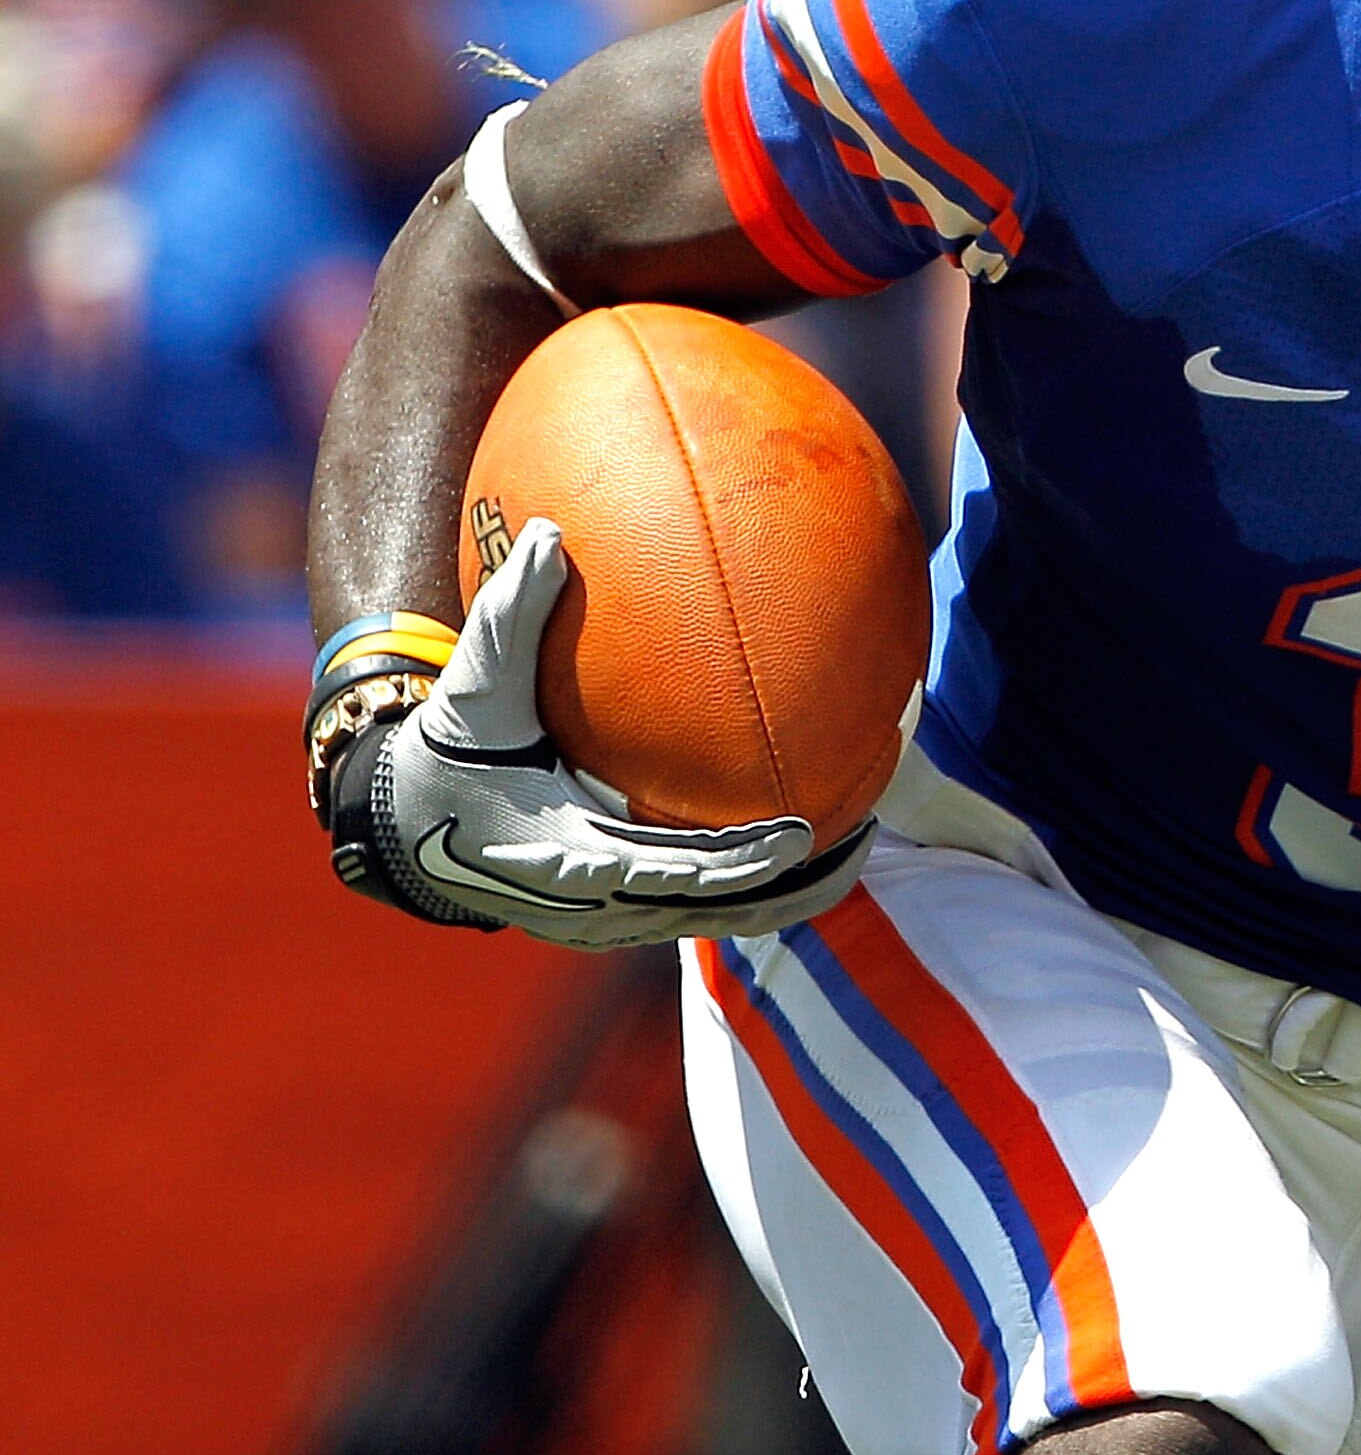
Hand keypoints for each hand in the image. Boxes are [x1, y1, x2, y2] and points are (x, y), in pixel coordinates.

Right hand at [325, 520, 870, 947]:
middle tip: (863, 834)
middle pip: (722, 911)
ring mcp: (616, 919)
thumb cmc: (447, 752)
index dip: (741, 864)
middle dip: (795, 884)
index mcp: (572, 859)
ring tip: (858, 841)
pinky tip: (806, 834)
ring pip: (723, 919)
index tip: (799, 833)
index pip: (675, 873)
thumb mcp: (472, 689)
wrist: (403, 826)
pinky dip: (757, 882)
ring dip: (789, 890)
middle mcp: (602, 905)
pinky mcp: (625, 914)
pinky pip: (706, 906)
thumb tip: (547, 535)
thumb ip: (509, 616)